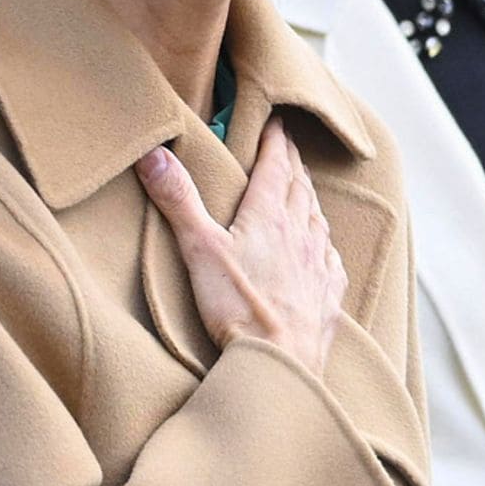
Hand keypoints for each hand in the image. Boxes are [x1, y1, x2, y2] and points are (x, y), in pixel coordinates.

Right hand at [134, 116, 347, 376]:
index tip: (276, 122)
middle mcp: (300, 231)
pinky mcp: (329, 293)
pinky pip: (330, 256)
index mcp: (269, 215)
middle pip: (299, 185)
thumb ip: (178, 200)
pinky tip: (322, 245)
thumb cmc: (238, 307)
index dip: (275, 140)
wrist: (281, 364)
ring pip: (317, 216)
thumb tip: (154, 155)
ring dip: (309, 196)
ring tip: (303, 186)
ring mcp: (318, 262)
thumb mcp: (199, 249)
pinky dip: (324, 240)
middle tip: (288, 145)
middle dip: (292, 161)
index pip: (276, 165)